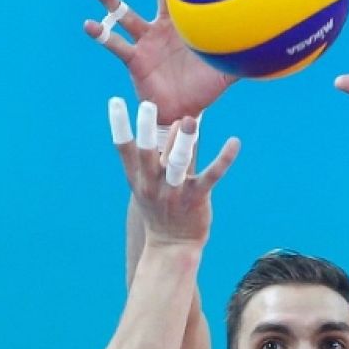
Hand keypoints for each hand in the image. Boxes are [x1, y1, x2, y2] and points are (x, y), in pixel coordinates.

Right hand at [85, 0, 236, 121]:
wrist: (182, 114)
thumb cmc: (201, 91)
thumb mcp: (224, 74)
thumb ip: (242, 61)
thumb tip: (270, 53)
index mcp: (183, 28)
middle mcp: (162, 29)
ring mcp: (145, 42)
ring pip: (126, 16)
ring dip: (111, 1)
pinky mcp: (133, 59)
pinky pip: (114, 44)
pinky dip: (101, 34)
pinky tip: (88, 25)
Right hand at [109, 98, 238, 247]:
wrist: (171, 247)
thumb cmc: (161, 209)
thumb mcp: (151, 183)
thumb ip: (162, 153)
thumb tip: (176, 121)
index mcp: (138, 178)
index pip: (124, 148)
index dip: (118, 125)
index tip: (114, 101)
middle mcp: (153, 184)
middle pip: (147, 154)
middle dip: (146, 129)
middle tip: (147, 105)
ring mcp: (174, 192)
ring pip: (178, 164)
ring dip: (183, 142)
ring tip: (189, 120)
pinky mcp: (196, 198)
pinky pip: (211, 176)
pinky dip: (224, 159)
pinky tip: (234, 142)